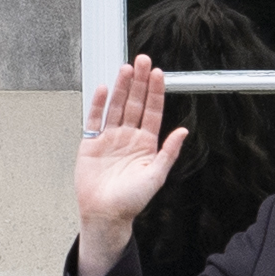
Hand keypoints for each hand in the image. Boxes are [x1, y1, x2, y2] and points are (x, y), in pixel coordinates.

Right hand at [71, 57, 187, 275]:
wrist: (105, 214)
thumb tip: (183, 132)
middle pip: (134, 103)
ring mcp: (109, 139)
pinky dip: (97, 104)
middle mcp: (128, 137)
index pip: (152, 111)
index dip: (155, 92)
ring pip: (116, 107)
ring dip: (120, 87)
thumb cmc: (130, 201)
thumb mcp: (156, 176)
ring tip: (125, 69)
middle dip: (138, 82)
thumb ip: (169, 152)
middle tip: (142, 61)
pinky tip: (102, 89)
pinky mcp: (91, 144)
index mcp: (146, 144)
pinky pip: (94, 120)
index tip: (157, 74)